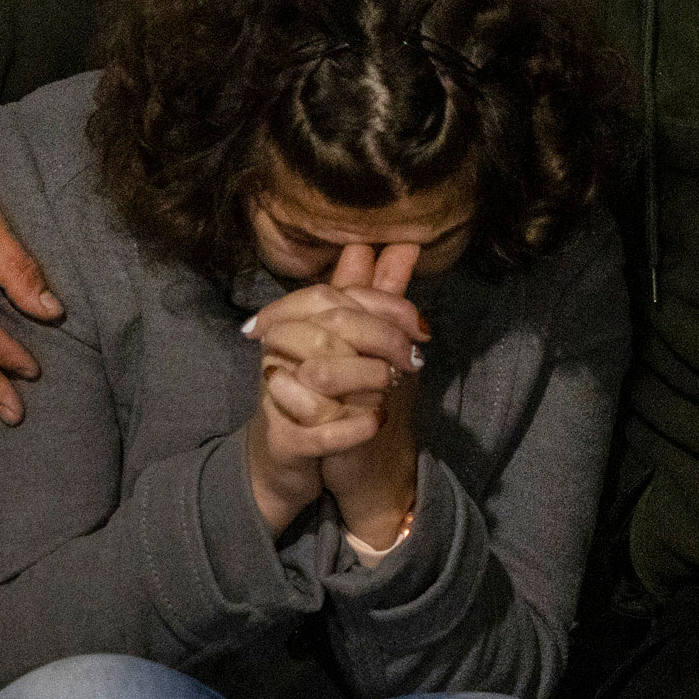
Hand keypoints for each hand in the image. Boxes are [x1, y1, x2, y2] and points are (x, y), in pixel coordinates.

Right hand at [243, 243, 426, 541]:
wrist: (294, 456)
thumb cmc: (330, 390)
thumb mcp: (357, 342)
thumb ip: (376, 295)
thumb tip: (404, 242)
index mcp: (292, 322)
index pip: (335, 296)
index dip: (385, 307)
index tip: (421, 328)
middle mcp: (278, 354)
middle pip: (331, 328)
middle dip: (383, 340)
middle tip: (413, 361)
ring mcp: (276, 397)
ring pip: (321, 373)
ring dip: (368, 379)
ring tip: (391, 388)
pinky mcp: (285, 440)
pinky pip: (318, 429)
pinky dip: (355, 425)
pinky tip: (378, 420)